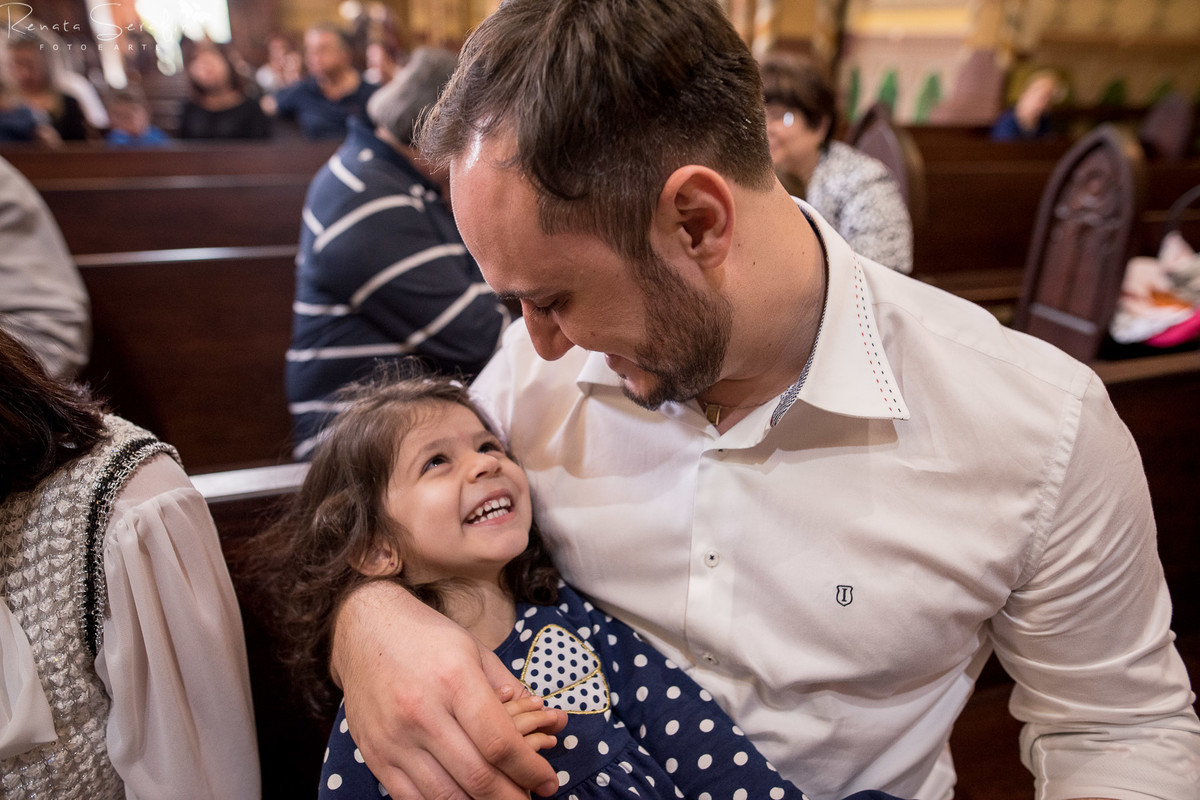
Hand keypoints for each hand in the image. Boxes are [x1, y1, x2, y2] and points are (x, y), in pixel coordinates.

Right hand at [331, 581, 561, 798]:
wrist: (364, 630)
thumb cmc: (426, 637)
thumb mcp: (474, 649)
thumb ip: (507, 687)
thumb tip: (547, 718)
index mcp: (454, 681)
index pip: (500, 742)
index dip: (530, 770)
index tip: (549, 783)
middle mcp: (422, 712)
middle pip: (477, 776)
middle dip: (512, 797)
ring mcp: (394, 738)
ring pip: (445, 795)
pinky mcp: (375, 755)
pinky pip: (410, 799)